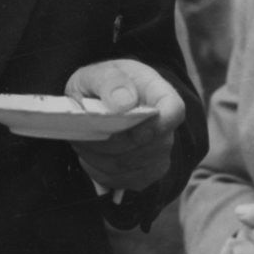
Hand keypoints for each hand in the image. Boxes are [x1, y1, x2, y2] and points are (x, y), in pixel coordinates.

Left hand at [64, 58, 184, 190]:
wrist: (102, 100)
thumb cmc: (103, 84)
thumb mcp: (98, 74)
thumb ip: (110, 82)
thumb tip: (123, 103)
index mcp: (158, 92)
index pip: (173, 110)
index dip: (154, 125)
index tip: (129, 128)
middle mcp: (166, 127)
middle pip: (146, 145)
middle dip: (108, 141)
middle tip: (80, 133)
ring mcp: (159, 154)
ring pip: (129, 165)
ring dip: (99, 157)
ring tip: (81, 140)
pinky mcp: (147, 174)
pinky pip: (122, 179)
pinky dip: (99, 170)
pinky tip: (88, 154)